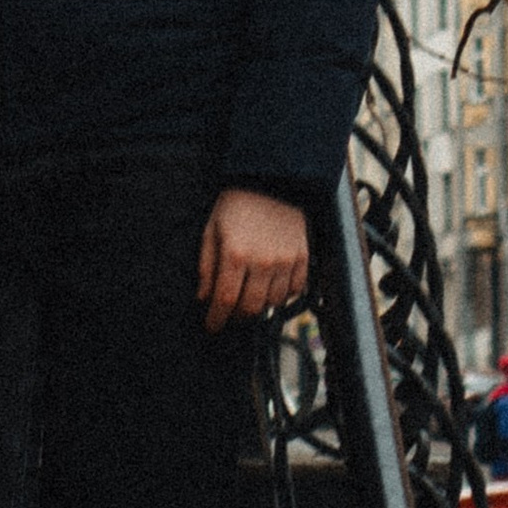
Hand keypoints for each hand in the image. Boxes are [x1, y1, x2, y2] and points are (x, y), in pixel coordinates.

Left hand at [197, 187, 308, 332]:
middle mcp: (263, 261)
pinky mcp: (302, 256)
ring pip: (273, 302)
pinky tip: (271, 288)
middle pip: (251, 307)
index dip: (217, 319)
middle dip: (237, 317)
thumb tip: (204, 297)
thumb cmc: (235, 205)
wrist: (271, 181)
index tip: (212, 326)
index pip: (226, 300)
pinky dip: (283, 295)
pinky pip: (295, 289)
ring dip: (260, 306)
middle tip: (230, 314)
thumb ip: (207, 266)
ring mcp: (286, 260)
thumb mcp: (211, 230)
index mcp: (236, 254)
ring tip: (250, 298)